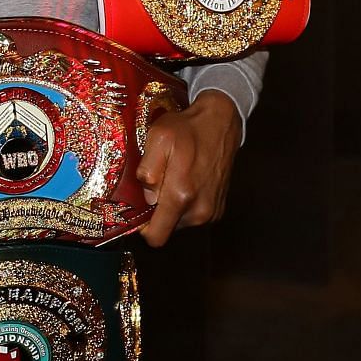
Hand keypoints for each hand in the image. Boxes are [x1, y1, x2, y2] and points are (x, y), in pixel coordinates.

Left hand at [135, 89, 241, 247]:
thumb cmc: (187, 129)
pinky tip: (187, 181)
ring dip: (172, 207)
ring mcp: (211, 211)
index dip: (143, 228)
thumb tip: (147, 197)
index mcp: (181, 196)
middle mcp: (199, 210)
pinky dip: (187, 204)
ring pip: (180, 222)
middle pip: (167, 229)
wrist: (220, 123)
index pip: (156, 236)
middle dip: (158, 212)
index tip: (140, 210)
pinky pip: (193, 215)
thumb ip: (148, 170)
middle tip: (158, 185)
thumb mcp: (158, 139)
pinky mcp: (218, 208)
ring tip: (173, 179)